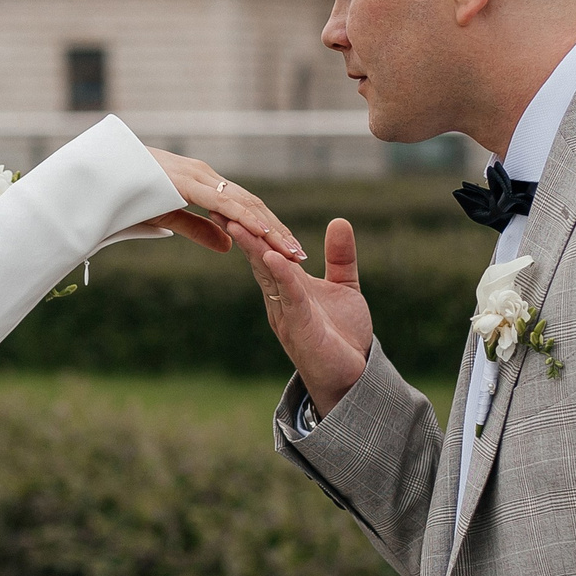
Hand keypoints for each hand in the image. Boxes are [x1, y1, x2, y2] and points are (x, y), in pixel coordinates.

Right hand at [141, 148, 307, 262]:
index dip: (269, 227)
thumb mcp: (167, 218)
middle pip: (252, 204)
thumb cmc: (125, 196)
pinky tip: (264, 232)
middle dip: (278, 230)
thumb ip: (199, 229)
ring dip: (271, 228)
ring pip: (245, 203)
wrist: (97, 177)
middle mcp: (205, 176)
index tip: (288, 248)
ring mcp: (198, 176)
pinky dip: (247, 218)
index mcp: (202, 183)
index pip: (245, 206)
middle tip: (300, 253)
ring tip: (291, 249)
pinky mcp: (187, 182)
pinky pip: (223, 202)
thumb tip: (229, 246)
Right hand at [228, 216, 373, 415]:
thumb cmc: (341, 335)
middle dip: (242, 233)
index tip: (235, 200)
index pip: (265, 251)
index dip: (253, 227)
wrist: (353, 376)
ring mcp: (286, 312)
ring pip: (267, 274)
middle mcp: (279, 298)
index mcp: (286, 286)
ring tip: (239, 223)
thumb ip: (340, 257)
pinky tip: (274, 257)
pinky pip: (289, 296)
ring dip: (254, 249)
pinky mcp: (299, 327)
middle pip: (257, 258)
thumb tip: (339, 220)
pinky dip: (282, 275)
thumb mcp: (344, 287)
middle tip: (222, 203)